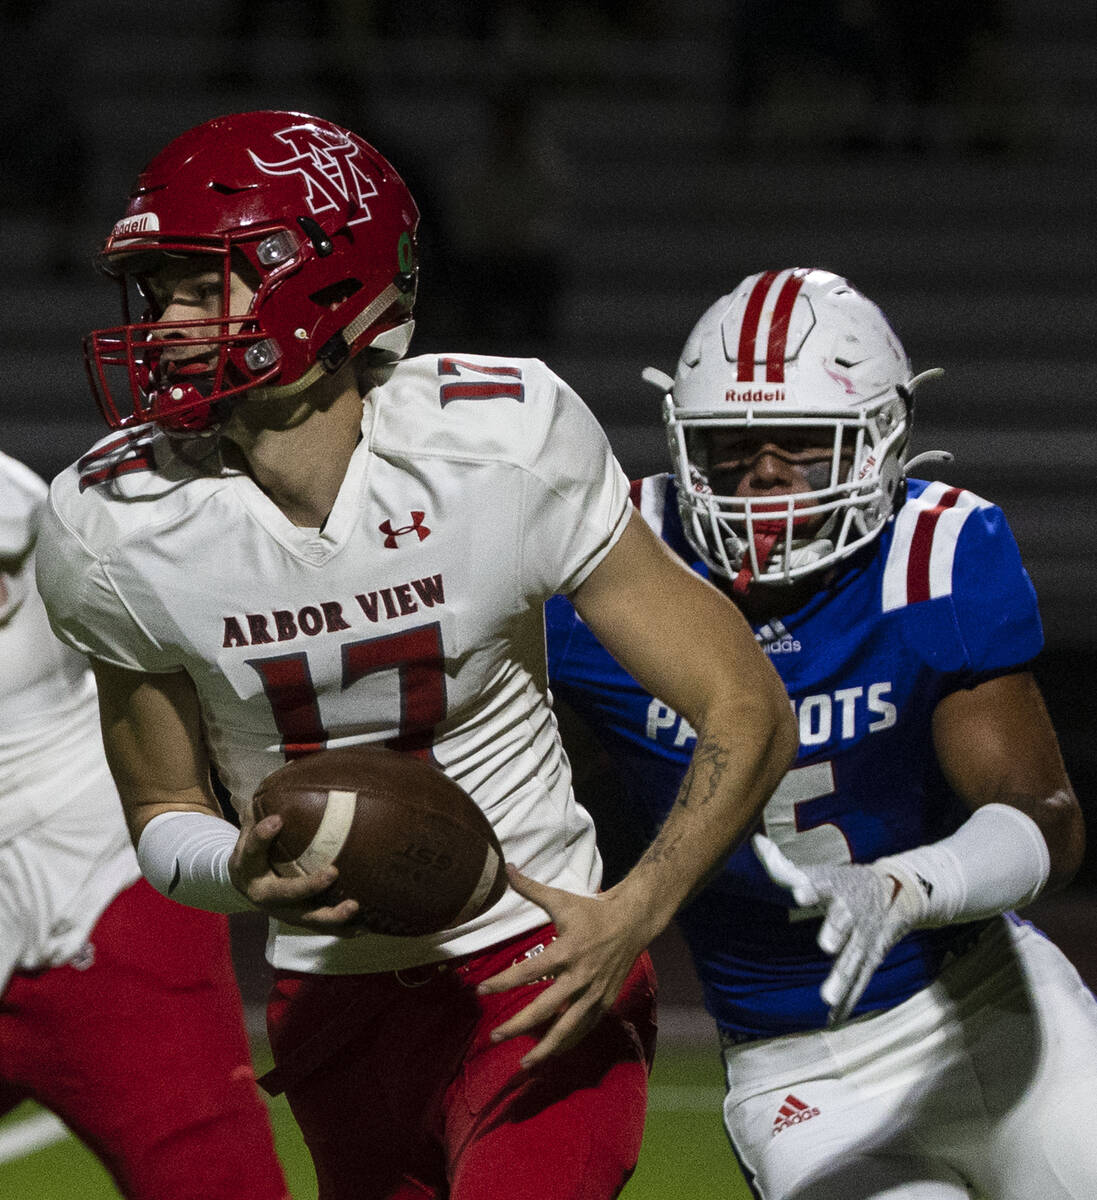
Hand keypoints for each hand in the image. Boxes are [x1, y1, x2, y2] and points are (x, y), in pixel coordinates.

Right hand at [229, 812, 360, 934]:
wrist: (245, 882)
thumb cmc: (257, 846)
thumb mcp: (251, 823)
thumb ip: (264, 805)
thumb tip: (289, 769)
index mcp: (248, 866)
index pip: (253, 850)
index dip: (262, 836)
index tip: (277, 820)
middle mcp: (263, 893)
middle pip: (284, 894)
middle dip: (309, 886)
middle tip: (333, 872)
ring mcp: (282, 911)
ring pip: (306, 919)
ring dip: (331, 915)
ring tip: (354, 906)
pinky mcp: (299, 920)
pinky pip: (321, 928)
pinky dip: (341, 928)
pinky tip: (364, 926)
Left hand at [476, 866, 646, 1068]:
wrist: (633, 923)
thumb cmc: (591, 911)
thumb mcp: (561, 899)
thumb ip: (530, 888)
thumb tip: (507, 866)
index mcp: (566, 951)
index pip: (528, 972)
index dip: (503, 982)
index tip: (480, 991)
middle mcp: (579, 977)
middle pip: (544, 1008)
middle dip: (518, 1025)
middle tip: (494, 1036)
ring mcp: (593, 993)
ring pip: (567, 1028)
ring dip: (544, 1048)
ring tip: (523, 1064)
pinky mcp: (604, 1002)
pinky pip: (583, 1029)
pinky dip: (566, 1043)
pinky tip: (551, 1054)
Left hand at [752, 834, 928, 1024]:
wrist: (900, 890)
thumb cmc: (846, 881)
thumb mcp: (821, 870)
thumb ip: (784, 865)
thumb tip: (754, 842)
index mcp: (838, 885)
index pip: (823, 883)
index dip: (811, 887)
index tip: (798, 891)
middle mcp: (853, 911)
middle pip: (844, 921)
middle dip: (836, 932)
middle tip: (826, 944)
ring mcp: (865, 937)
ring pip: (854, 958)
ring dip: (842, 979)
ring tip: (827, 997)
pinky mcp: (872, 957)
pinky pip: (860, 981)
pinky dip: (849, 1001)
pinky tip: (834, 1019)